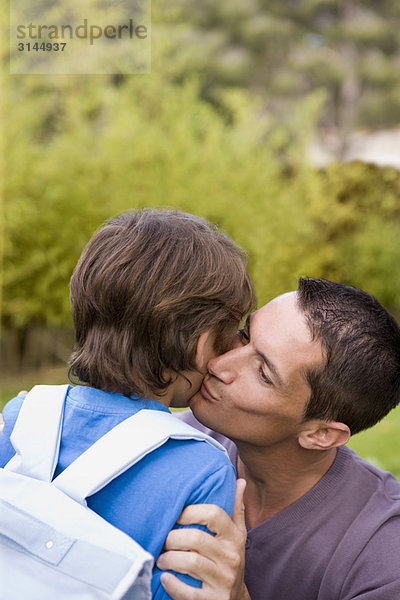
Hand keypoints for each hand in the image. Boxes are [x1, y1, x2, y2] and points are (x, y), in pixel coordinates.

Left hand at [157, 479, 249, 599]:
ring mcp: (223, 580)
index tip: (176, 515)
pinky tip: (165, 578)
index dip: (191, 511)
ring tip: (160, 558)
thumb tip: (240, 481)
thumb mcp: (237, 535)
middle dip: (173, 537)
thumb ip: (236, 509)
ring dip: (170, 559)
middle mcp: (231, 557)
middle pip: (197, 539)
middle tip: (162, 539)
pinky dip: (173, 584)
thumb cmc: (229, 560)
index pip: (214, 514)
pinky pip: (189, 593)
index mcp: (234, 537)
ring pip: (192, 563)